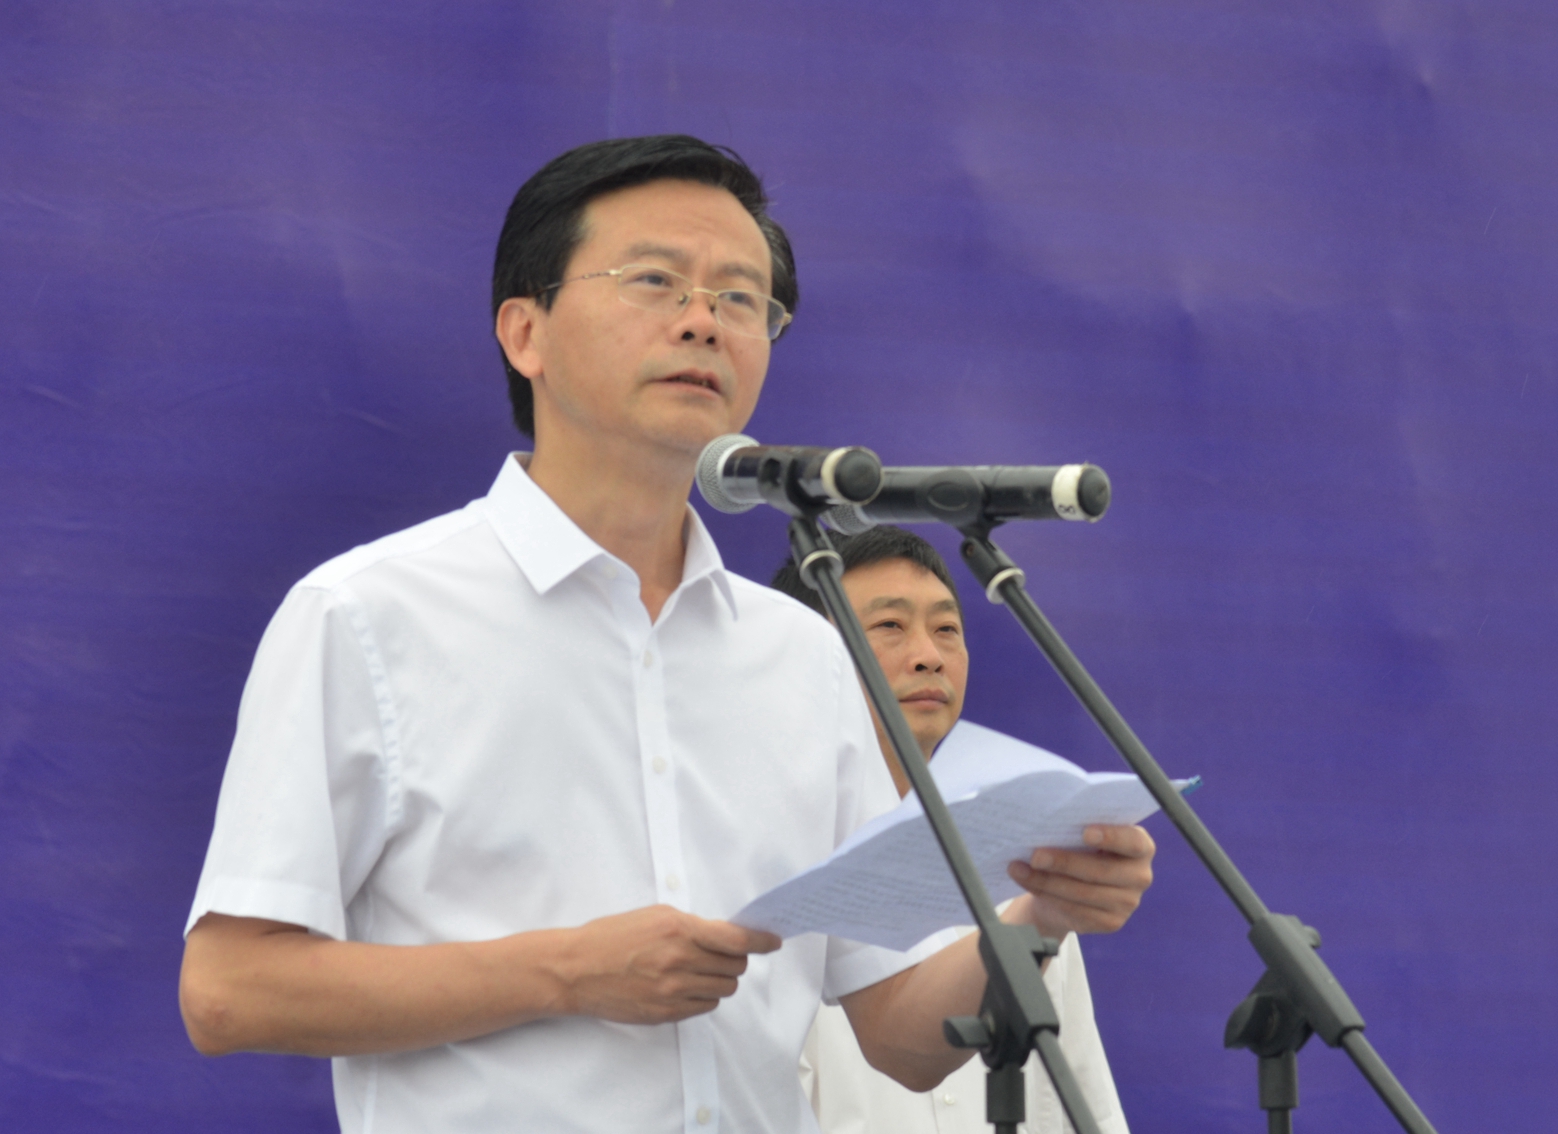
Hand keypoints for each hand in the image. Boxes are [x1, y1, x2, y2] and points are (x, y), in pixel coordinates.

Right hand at [559, 905, 780, 1024]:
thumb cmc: (611, 937)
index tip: (773, 941)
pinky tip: (685, 985)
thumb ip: (692, 926)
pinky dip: (703, 995)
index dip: (761, 941)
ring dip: (720, 979)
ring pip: (725, 988)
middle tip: (722, 953)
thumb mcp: (654, 916)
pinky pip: (706, 1006)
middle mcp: (680, 960)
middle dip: (735, 959)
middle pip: (736, 966)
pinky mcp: (667, 1013)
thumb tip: (725, 935)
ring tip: (698, 970)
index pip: (736, 939)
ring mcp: (674, 990)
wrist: (577, 970)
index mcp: (678, 929)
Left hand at [1004, 824, 1154, 937]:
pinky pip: (1074, 909)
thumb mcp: (1082, 836)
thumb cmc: (1080, 849)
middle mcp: (1140, 876)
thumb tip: (1046, 825)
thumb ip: (1076, 829)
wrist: (1073, 885)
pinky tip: (1026, 881)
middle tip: (1035, 855)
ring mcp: (1127, 903)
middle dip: (1064, 862)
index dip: (1111, 837)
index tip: (1085, 833)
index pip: (1133, 841)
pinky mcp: (1110, 922)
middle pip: (1101, 871)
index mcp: (1140, 847)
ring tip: (1019, 868)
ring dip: (1046, 881)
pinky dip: (1045, 894)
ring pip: (1083, 893)